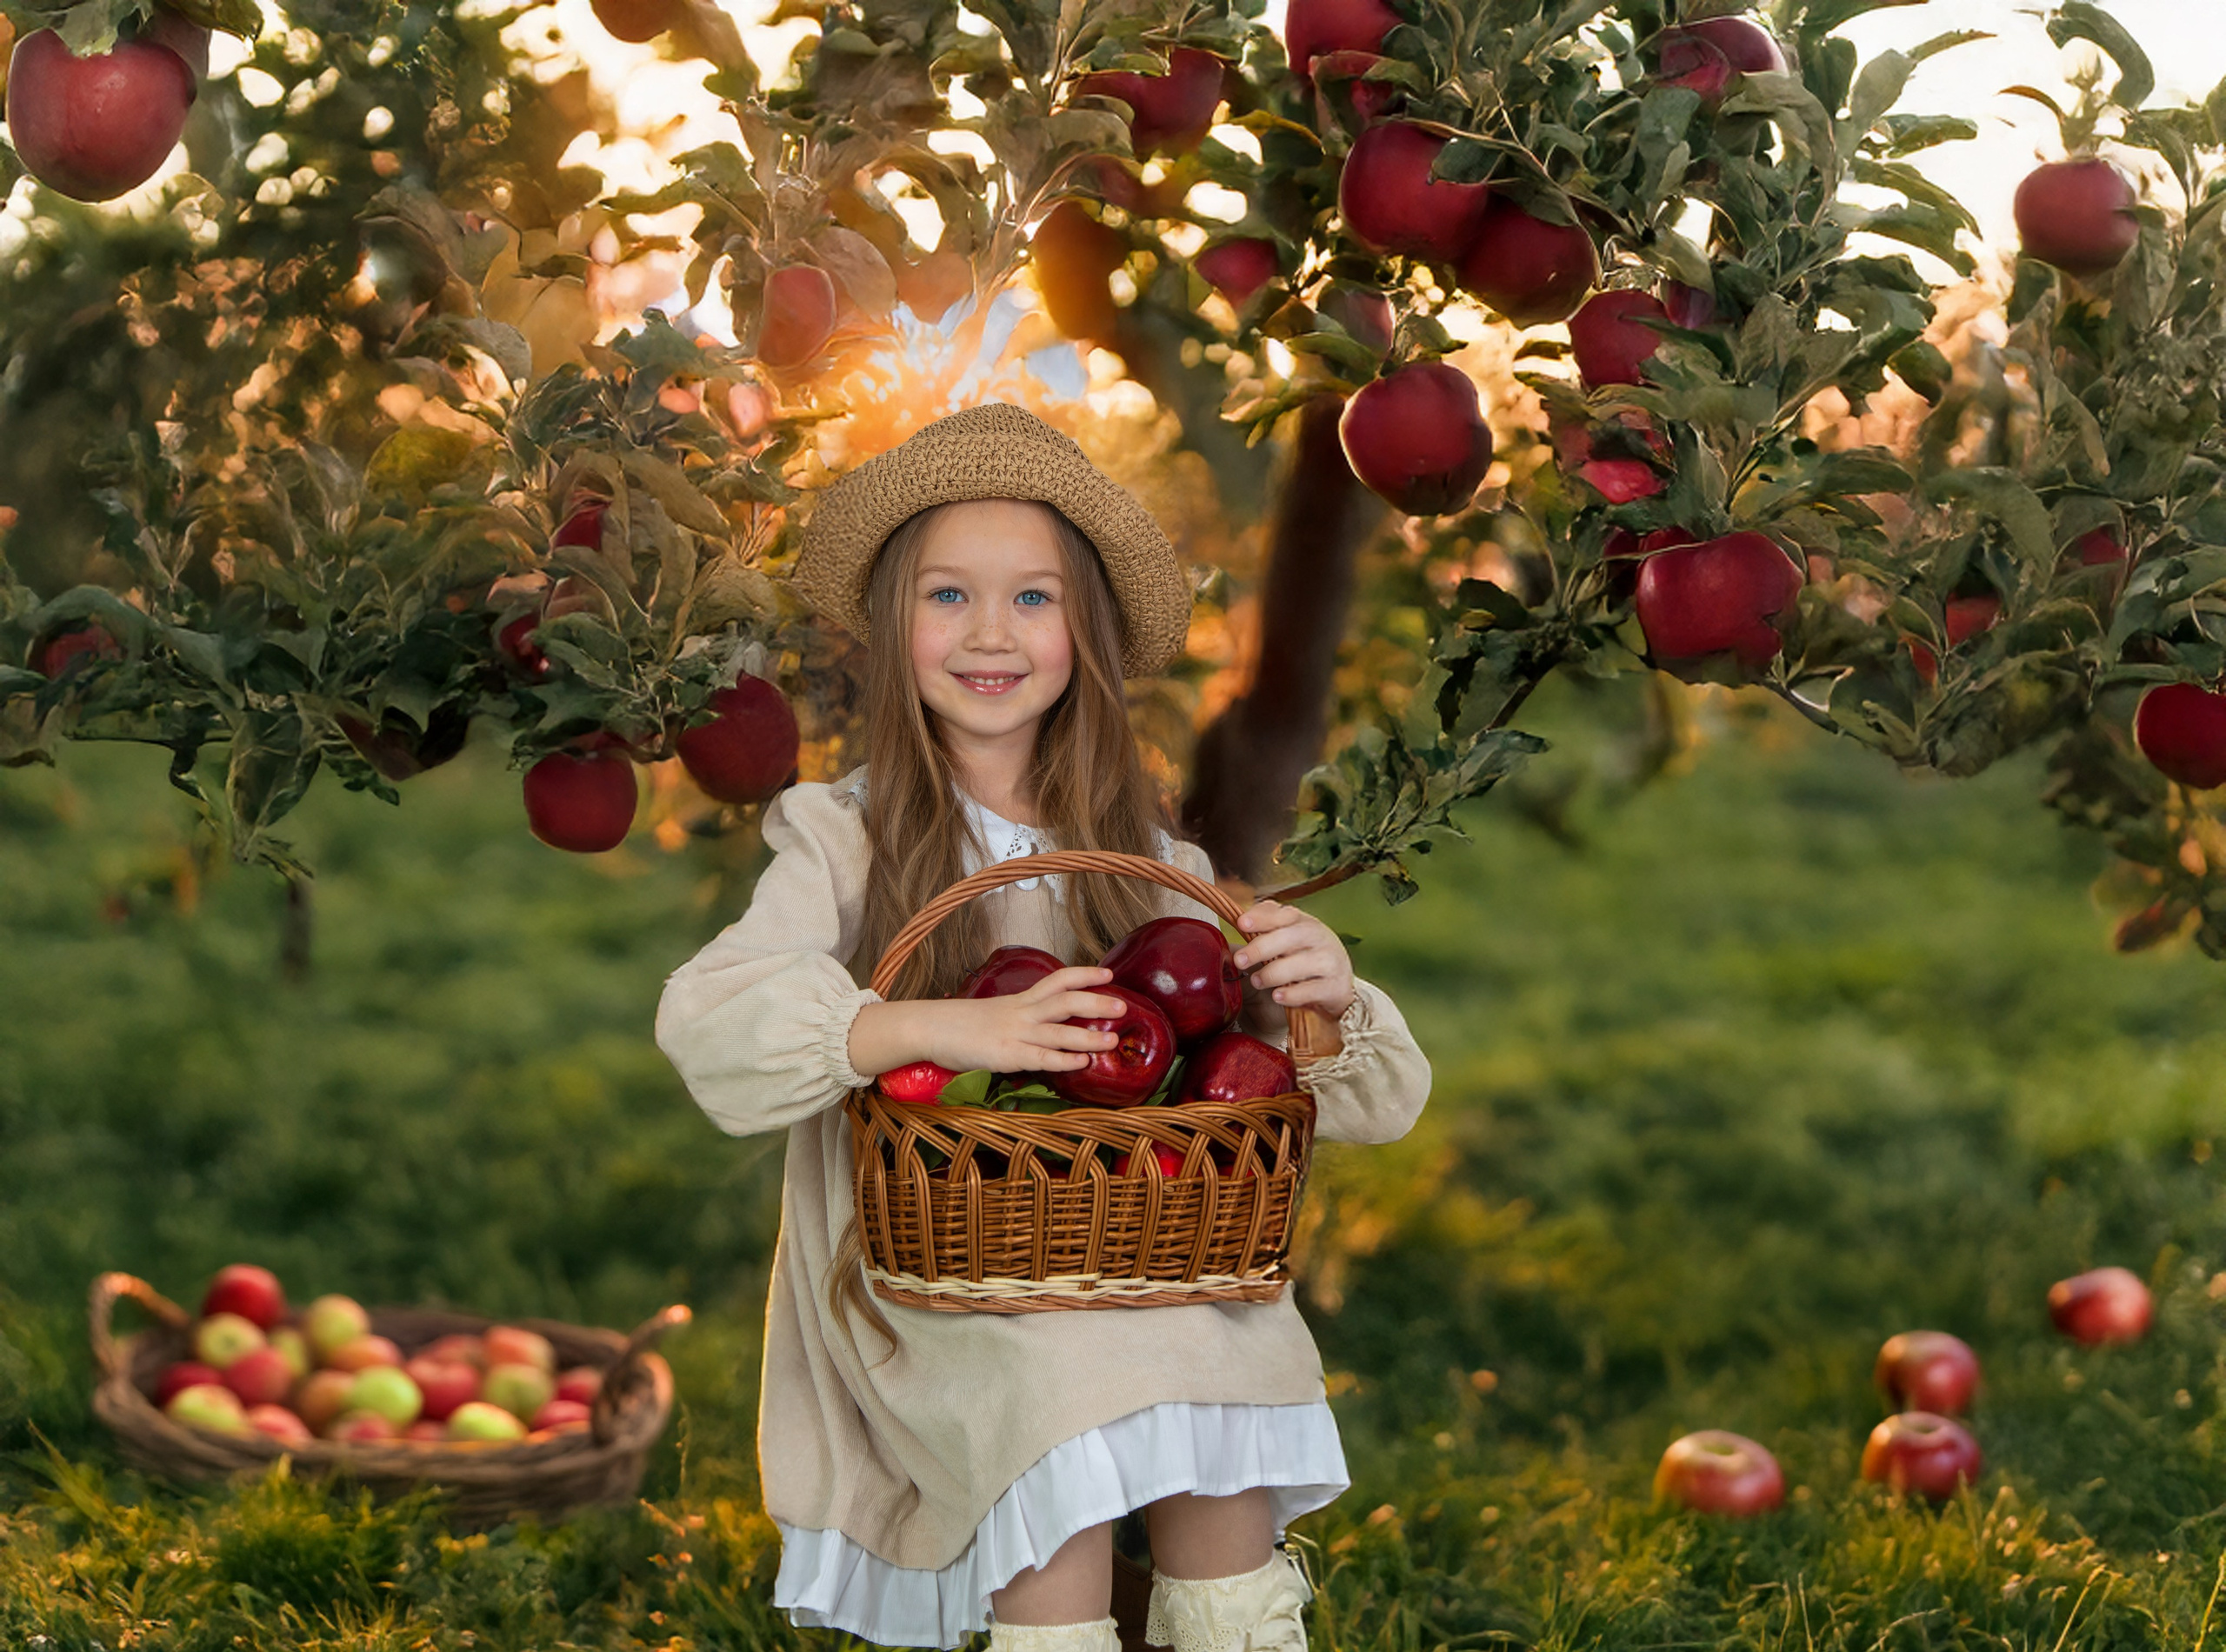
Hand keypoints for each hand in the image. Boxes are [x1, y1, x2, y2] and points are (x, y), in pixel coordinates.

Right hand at [850, 967, 1127, 1077]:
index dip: (1084, 975)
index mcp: (1020, 1000)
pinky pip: (1041, 1057)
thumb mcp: (994, 1013)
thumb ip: (1019, 1017)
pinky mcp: (1005, 1055)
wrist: (928, 1027)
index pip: (1058, 980)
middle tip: (1123, 1005)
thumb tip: (1040, 1025)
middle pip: (1066, 1001)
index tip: (1108, 972)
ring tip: (1113, 1039)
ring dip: (1088, 1035)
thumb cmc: (960, 1024)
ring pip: (1059, 1031)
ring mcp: (1014, 1033)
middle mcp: (1021, 1012)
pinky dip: (1064, 1060)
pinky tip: (1083, 1063)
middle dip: (1097, 1003)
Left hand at [1232, 901, 1354, 1019]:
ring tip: (1257, 980)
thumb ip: (1263, 934)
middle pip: (1289, 937)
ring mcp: (1329, 962)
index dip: (1262, 918)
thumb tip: (1231, 936)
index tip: (1242, 924)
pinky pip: (1309, 990)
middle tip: (1240, 960)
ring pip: (1298, 965)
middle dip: (1260, 948)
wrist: (1338, 986)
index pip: (1283, 914)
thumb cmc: (1305, 959)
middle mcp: (1319, 938)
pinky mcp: (1334, 987)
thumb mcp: (1287, 942)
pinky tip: (1277, 996)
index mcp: (1303, 922)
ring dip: (1272, 973)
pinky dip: (1291, 994)